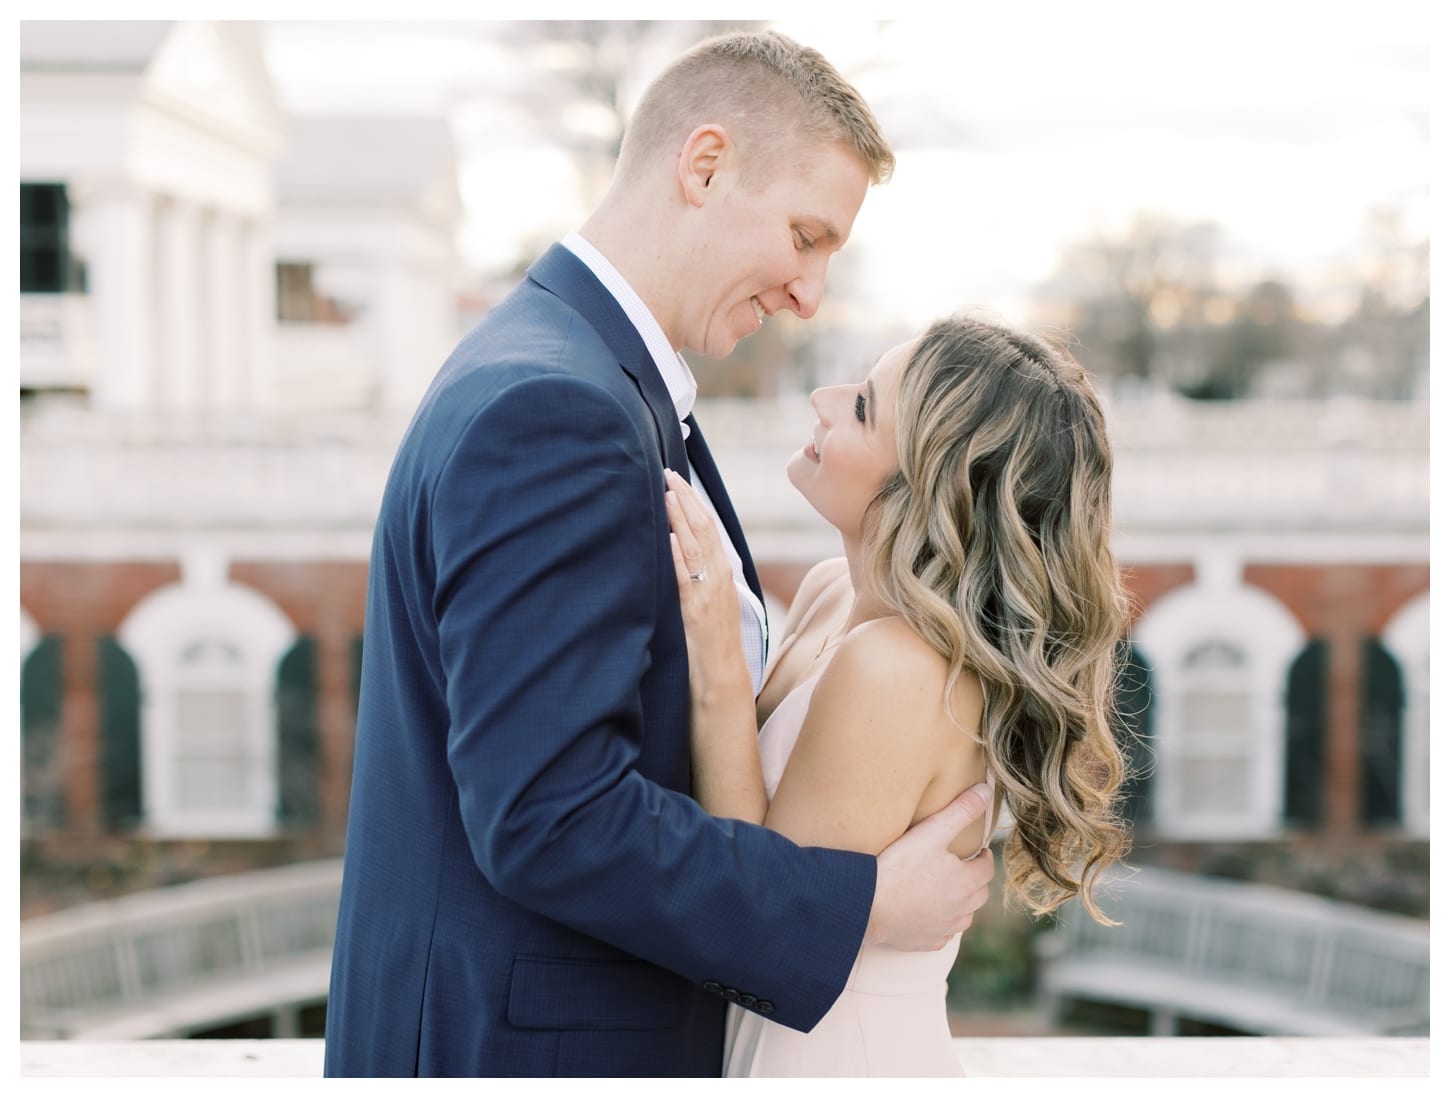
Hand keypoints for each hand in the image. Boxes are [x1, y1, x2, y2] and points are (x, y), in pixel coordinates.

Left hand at [665, 469, 748, 697]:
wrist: (723, 675)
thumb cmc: (713, 640)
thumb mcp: (711, 599)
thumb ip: (700, 573)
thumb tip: (680, 546)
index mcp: (723, 572)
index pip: (709, 527)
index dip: (693, 502)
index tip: (677, 480)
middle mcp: (719, 577)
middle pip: (704, 529)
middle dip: (685, 499)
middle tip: (668, 473)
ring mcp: (708, 592)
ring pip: (695, 547)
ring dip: (679, 518)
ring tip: (666, 493)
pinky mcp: (695, 610)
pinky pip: (686, 577)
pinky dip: (677, 555)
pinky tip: (668, 537)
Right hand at [865, 783, 995, 950]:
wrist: (867, 905)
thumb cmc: (899, 867)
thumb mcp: (932, 831)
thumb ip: (961, 810)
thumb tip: (986, 791)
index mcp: (967, 881)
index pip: (987, 867)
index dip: (982, 857)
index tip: (975, 851)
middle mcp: (961, 908)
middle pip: (979, 894)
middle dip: (974, 880)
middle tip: (960, 867)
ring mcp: (944, 929)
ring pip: (964, 917)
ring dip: (961, 904)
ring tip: (946, 891)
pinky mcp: (925, 942)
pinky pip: (942, 936)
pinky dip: (940, 925)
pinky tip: (928, 916)